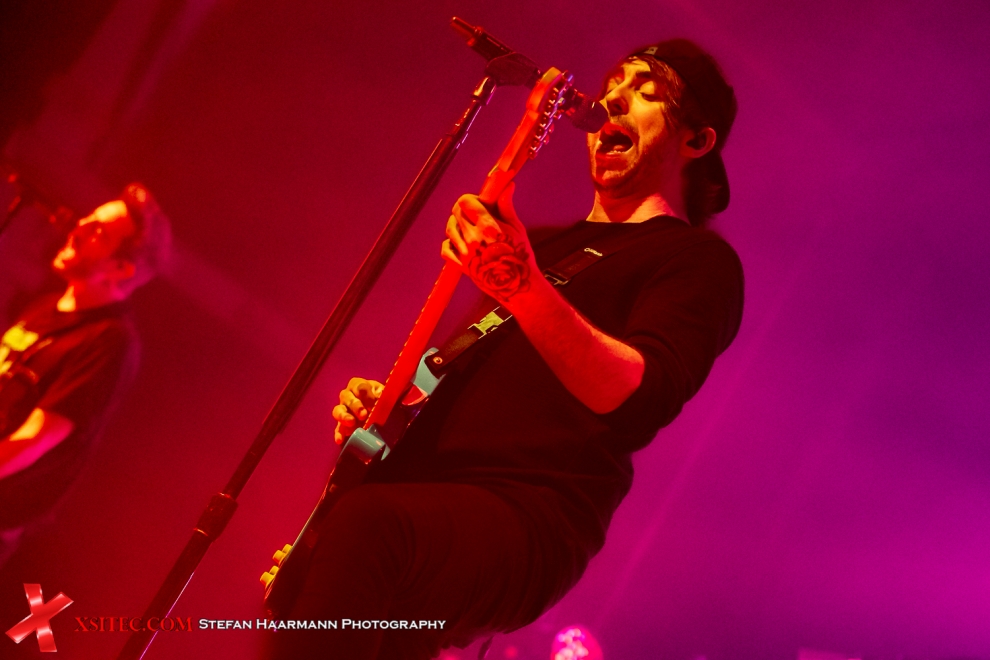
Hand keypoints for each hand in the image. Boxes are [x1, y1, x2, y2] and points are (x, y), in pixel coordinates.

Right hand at [332, 377, 382, 444]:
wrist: (377, 408)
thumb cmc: (379, 397)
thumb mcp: (383, 393)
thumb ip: (382, 394)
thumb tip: (380, 396)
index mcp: (358, 385)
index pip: (359, 386)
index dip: (365, 394)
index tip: (373, 402)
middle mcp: (348, 395)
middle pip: (346, 397)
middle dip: (355, 405)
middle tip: (363, 414)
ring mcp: (343, 409)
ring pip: (338, 410)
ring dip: (344, 416)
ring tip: (351, 422)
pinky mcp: (342, 424)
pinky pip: (338, 428)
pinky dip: (339, 433)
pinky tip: (340, 439)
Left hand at [441, 183, 537, 305]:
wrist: (517, 287)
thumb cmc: (520, 255)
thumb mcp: (516, 228)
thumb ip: (506, 206)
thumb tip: (507, 185)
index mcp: (487, 226)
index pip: (465, 201)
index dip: (471, 199)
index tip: (479, 203)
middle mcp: (473, 238)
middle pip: (456, 212)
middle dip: (464, 210)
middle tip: (475, 216)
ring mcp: (465, 252)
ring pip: (450, 229)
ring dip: (458, 226)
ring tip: (471, 231)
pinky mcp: (461, 265)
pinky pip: (445, 248)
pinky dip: (451, 244)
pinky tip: (462, 244)